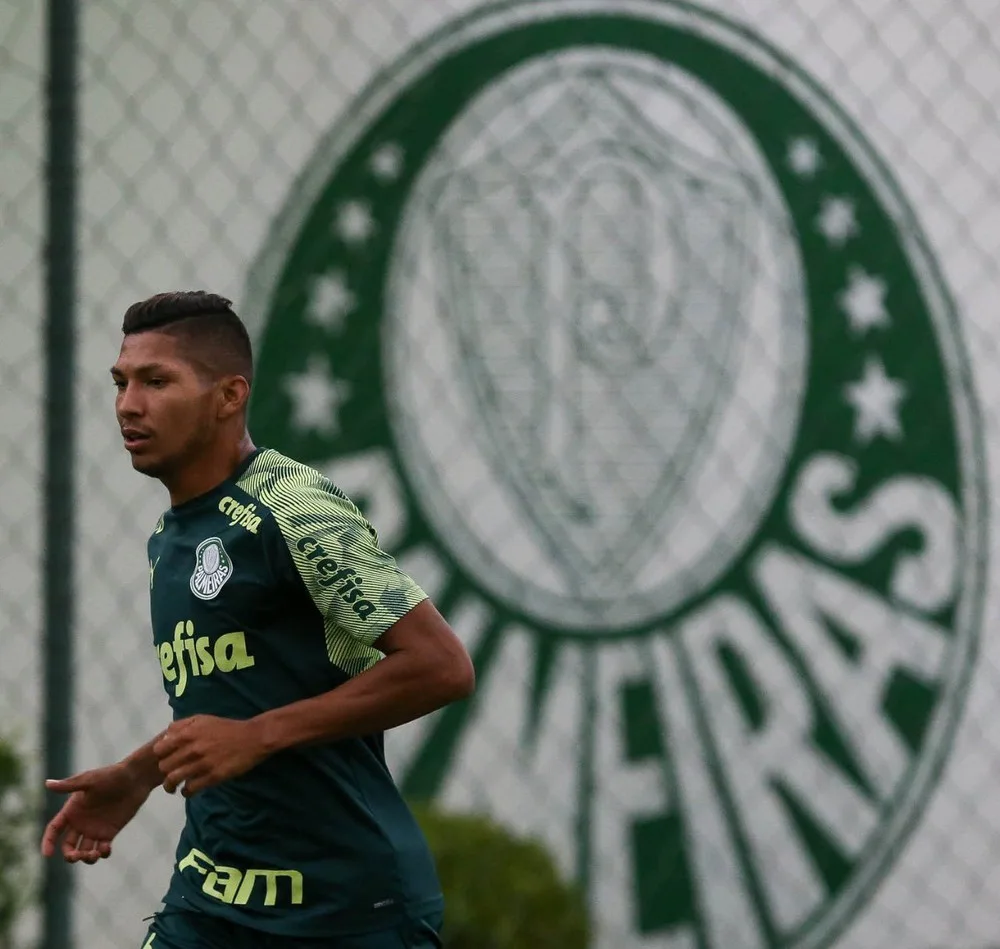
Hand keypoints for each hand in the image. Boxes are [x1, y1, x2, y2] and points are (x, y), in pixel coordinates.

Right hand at [41, 763, 149, 863]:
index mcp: (72, 810)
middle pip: (68, 846)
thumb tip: (47, 783)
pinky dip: (102, 853)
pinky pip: (102, 850)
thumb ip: (69, 785)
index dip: (48, 842)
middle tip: (77, 856)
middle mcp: (81, 822)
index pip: (54, 830)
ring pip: (84, 851)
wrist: (135, 778)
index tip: (47, 855)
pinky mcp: (110, 832)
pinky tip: (105, 849)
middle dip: (69, 855)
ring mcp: (95, 829)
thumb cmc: (111, 776)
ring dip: (86, 858)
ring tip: (94, 854)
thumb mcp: (89, 780)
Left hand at [153, 715, 267, 796]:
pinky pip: (190, 789)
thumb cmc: (226, 728)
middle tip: (172, 772)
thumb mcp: (203, 719)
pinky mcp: (212, 777)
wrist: (253, 738)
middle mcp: (192, 749)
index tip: (168, 757)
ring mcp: (202, 764)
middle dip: (166, 771)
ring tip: (174, 787)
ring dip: (171, 785)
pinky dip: (186, 792)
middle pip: (164, 766)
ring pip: (173, 780)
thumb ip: (182, 725)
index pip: (159, 749)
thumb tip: (165, 736)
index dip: (161, 755)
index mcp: (188, 733)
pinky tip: (189, 789)